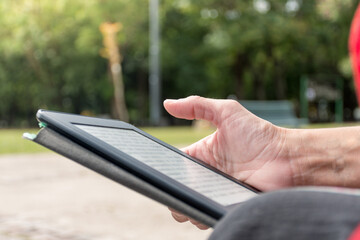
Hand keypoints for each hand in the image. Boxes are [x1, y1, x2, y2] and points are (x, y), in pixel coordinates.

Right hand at [164, 96, 293, 227]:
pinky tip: (201, 207)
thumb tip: (167, 103)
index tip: (160, 169)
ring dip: (184, 204)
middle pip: (179, 186)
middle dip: (172, 190)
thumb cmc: (259, 134)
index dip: (165, 167)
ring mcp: (217, 190)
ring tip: (187, 198)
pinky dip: (200, 213)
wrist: (287, 158)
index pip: (176, 164)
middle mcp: (207, 174)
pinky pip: (207, 212)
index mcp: (203, 153)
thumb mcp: (226, 111)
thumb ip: (197, 105)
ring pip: (190, 203)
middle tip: (173, 188)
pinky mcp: (227, 204)